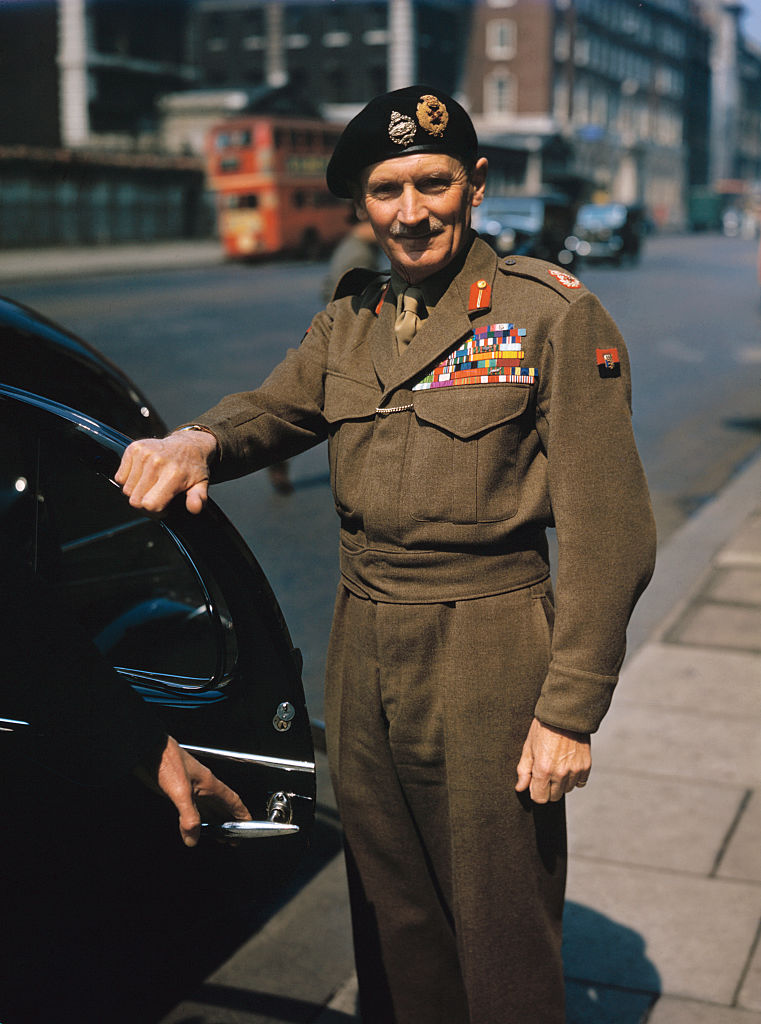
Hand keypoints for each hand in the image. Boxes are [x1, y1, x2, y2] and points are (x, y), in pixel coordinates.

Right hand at [115, 431, 216, 514]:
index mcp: (173, 474)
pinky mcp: (133, 448)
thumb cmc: (192, 468)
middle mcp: (156, 462)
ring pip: (126, 490)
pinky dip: (128, 480)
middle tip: (157, 496)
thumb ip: (198, 498)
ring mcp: (143, 454)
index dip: (155, 511)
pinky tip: (143, 476)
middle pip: (135, 500)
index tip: (164, 506)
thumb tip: (195, 508)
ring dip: (136, 491)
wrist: (188, 444)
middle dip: (145, 503)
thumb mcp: (201, 485)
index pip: (149, 504)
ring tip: (151, 485)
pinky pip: (119, 477)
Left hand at [134, 736, 251, 846]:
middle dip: (228, 823)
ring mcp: (190, 787)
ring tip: (217, 836)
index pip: (232, 800)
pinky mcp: (177, 790)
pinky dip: (195, 820)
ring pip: (206, 808)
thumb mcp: (180, 791)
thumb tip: (193, 839)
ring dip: (212, 822)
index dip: (241, 813)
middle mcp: (202, 786)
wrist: (146, 749)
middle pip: (221, 807)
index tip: (248, 825)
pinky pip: (191, 808)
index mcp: (209, 783)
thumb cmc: (166, 761)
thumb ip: (188, 816)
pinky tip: (191, 827)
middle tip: (232, 838)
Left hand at [515, 718, 590, 803]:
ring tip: (557, 764)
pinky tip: (568, 764)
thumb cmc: (543, 728)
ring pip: (567, 789)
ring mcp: (575, 770)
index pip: (539, 798)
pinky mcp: (586, 766)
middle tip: (546, 771)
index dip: (535, 790)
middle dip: (548, 788)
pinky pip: (580, 782)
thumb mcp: (528, 747)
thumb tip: (520, 788)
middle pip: (554, 796)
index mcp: (543, 769)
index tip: (535, 781)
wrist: (565, 714)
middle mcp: (560, 773)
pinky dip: (574, 777)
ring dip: (561, 782)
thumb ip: (524, 770)